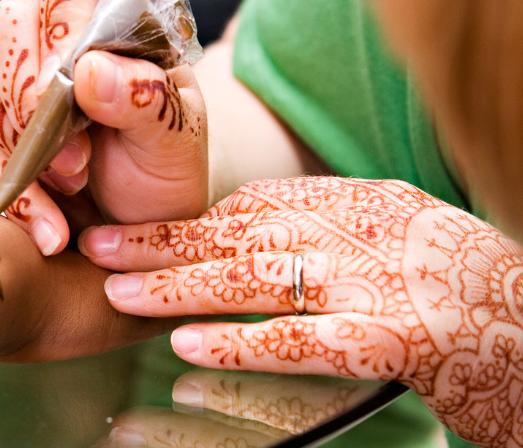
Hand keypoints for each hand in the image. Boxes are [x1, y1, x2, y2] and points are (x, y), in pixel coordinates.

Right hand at [0, 0, 207, 254]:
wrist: (144, 209)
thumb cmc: (167, 158)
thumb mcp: (178, 133)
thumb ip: (146, 99)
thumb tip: (89, 71)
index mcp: (107, 7)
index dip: (64, 8)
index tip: (78, 71)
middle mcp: (49, 30)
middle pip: (3, 22)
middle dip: (32, 94)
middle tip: (77, 150)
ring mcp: (9, 73)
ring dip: (20, 142)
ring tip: (75, 179)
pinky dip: (8, 186)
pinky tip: (47, 222)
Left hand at [80, 177, 522, 447]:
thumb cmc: (448, 274)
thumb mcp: (385, 224)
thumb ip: (319, 219)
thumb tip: (241, 228)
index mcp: (352, 202)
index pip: (248, 206)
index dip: (182, 218)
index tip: (127, 224)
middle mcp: (356, 233)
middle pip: (239, 234)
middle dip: (163, 242)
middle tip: (98, 246)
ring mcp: (372, 283)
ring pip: (258, 277)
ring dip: (183, 286)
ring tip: (121, 290)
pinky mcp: (392, 339)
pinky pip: (303, 338)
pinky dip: (242, 342)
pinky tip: (190, 344)